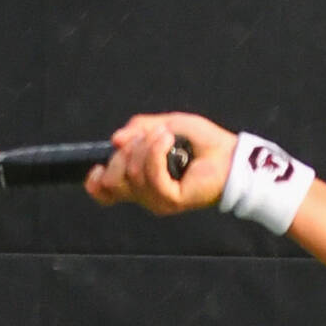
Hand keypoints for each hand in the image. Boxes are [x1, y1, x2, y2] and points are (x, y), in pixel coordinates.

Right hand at [85, 112, 231, 214]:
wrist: (230, 154)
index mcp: (140, 179)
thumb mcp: (164, 125)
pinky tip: (169, 140)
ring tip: (167, 136)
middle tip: (150, 137)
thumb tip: (115, 140)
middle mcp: (146, 193)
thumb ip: (138, 130)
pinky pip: (151, 176)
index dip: (95, 182)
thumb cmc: (201, 142)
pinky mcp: (171, 200)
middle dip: (125, 152)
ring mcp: (158, 199)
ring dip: (146, 147)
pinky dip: (157, 152)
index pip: (105, 192)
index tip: (97, 167)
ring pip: (131, 174)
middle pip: (112, 180)